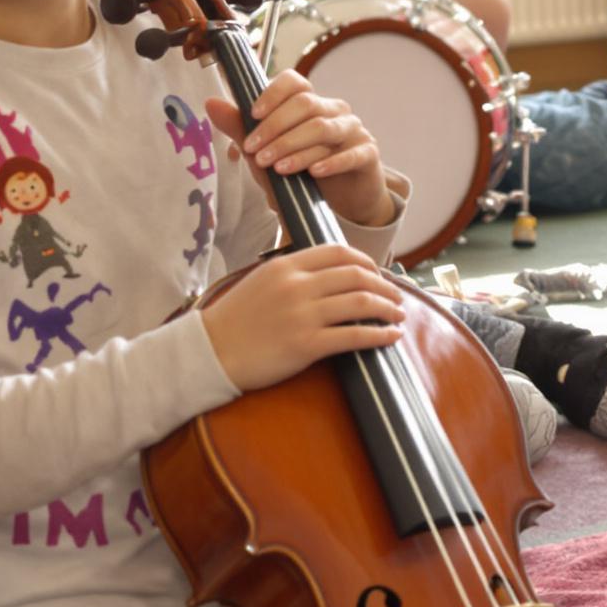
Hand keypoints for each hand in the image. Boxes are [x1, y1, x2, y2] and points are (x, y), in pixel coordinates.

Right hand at [200, 241, 403, 391]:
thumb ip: (294, 273)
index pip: (338, 252)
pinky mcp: (306, 344)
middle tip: (397, 295)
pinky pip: (355, 336)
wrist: (207, 354)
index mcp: (286, 266)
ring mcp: (302, 315)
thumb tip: (332, 274)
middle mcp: (297, 286)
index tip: (378, 272)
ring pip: (362, 303)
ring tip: (399, 315)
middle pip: (356, 275)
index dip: (366, 260)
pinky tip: (392, 337)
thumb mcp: (262, 282)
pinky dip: (380, 335)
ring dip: (388, 308)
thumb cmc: (235, 321)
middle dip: (384, 285)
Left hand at [205, 69, 393, 229]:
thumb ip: (242, 129)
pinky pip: (352, 153)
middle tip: (255, 151)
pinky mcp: (368, 154)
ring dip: (294, 147)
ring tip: (276, 167)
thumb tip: (212, 103)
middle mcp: (333, 112)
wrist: (341, 203)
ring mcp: (353, 131)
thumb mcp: (266, 153)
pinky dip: (331, 163)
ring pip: (324, 129)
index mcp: (310, 105)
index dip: (273, 93)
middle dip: (276, 128)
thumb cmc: (303, 174)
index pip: (295, 82)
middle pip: (306, 104)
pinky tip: (314, 173)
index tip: (253, 114)